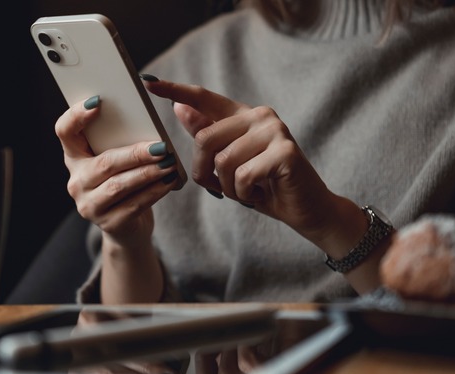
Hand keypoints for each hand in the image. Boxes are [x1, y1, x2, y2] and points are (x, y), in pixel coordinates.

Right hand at [54, 96, 180, 246]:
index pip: (64, 131)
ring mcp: (89, 205)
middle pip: (104, 163)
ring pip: (119, 186)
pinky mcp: (109, 224)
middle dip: (135, 154)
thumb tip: (147, 123)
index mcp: (74, 158)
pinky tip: (169, 182)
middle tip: (161, 146)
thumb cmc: (123, 183)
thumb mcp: (116, 161)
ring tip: (168, 163)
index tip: (98, 102)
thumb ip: (120, 143)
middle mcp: (76, 182)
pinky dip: (154, 192)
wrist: (127, 228)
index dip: (76, 116)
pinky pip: (134, 205)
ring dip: (148, 173)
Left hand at [144, 80, 341, 241]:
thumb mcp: (229, 163)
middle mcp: (260, 116)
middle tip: (220, 188)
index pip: (204, 98)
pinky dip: (243, 193)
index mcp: (244, 116)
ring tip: (246, 190)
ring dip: (227, 187)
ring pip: (222, 160)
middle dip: (204, 172)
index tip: (148, 84)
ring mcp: (275, 131)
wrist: (305, 209)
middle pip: (205, 139)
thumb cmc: (265, 186)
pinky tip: (259, 193)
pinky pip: (241, 175)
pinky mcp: (284, 152)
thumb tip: (180, 109)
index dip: (176, 91)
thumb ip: (208, 136)